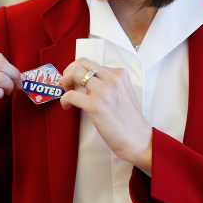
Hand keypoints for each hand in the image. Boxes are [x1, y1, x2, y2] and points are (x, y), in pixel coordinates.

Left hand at [60, 58, 152, 173]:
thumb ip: (110, 84)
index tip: (75, 80)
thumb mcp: (124, 93)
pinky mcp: (95, 106)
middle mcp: (112, 79)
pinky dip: (64, 99)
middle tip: (66, 83)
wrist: (139, 139)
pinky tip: (67, 106)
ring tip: (66, 93)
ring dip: (65, 82)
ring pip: (74, 73)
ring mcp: (104, 91)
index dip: (79, 70)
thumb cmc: (130, 121)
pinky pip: (71, 94)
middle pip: (81, 63)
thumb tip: (89, 82)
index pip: (92, 63)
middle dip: (69, 71)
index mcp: (120, 74)